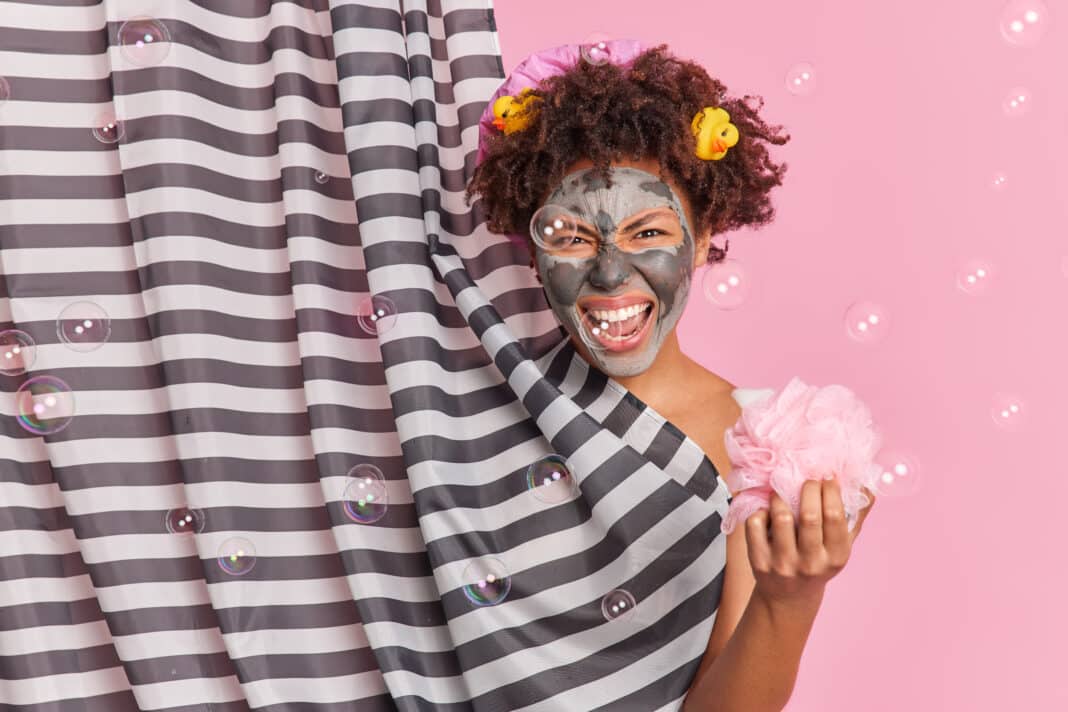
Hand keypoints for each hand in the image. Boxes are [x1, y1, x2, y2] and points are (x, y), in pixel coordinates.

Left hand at [744, 478, 875, 605]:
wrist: (789, 596)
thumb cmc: (819, 561)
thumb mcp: (842, 545)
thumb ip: (855, 515)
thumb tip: (866, 484)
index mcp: (836, 556)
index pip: (834, 516)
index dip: (830, 490)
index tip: (826, 476)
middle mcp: (810, 562)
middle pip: (809, 515)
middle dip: (807, 488)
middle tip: (806, 480)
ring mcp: (783, 563)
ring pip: (781, 516)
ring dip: (781, 496)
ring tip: (783, 492)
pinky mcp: (759, 561)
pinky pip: (755, 524)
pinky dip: (760, 511)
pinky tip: (767, 512)